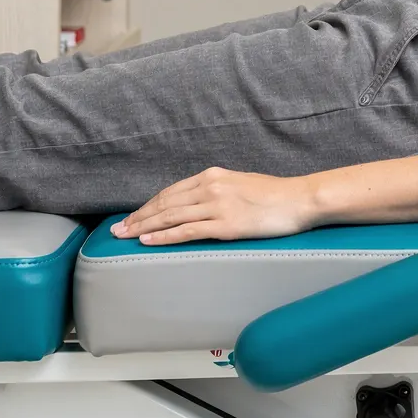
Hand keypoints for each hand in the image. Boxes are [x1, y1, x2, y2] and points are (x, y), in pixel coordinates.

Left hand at [111, 168, 317, 244]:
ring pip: (170, 216)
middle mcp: (210, 187)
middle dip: (138, 217)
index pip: (170, 192)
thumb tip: (201, 205)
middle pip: (164, 203)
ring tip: (125, 236)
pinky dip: (164, 236)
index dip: (148, 205)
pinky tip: (148, 241)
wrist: (300, 200)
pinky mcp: (225, 224)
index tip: (133, 217)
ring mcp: (217, 205)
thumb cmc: (275, 195)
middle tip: (118, 230)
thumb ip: (219, 192)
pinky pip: (187, 230)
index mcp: (213, 176)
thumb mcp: (241, 185)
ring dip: (143, 227)